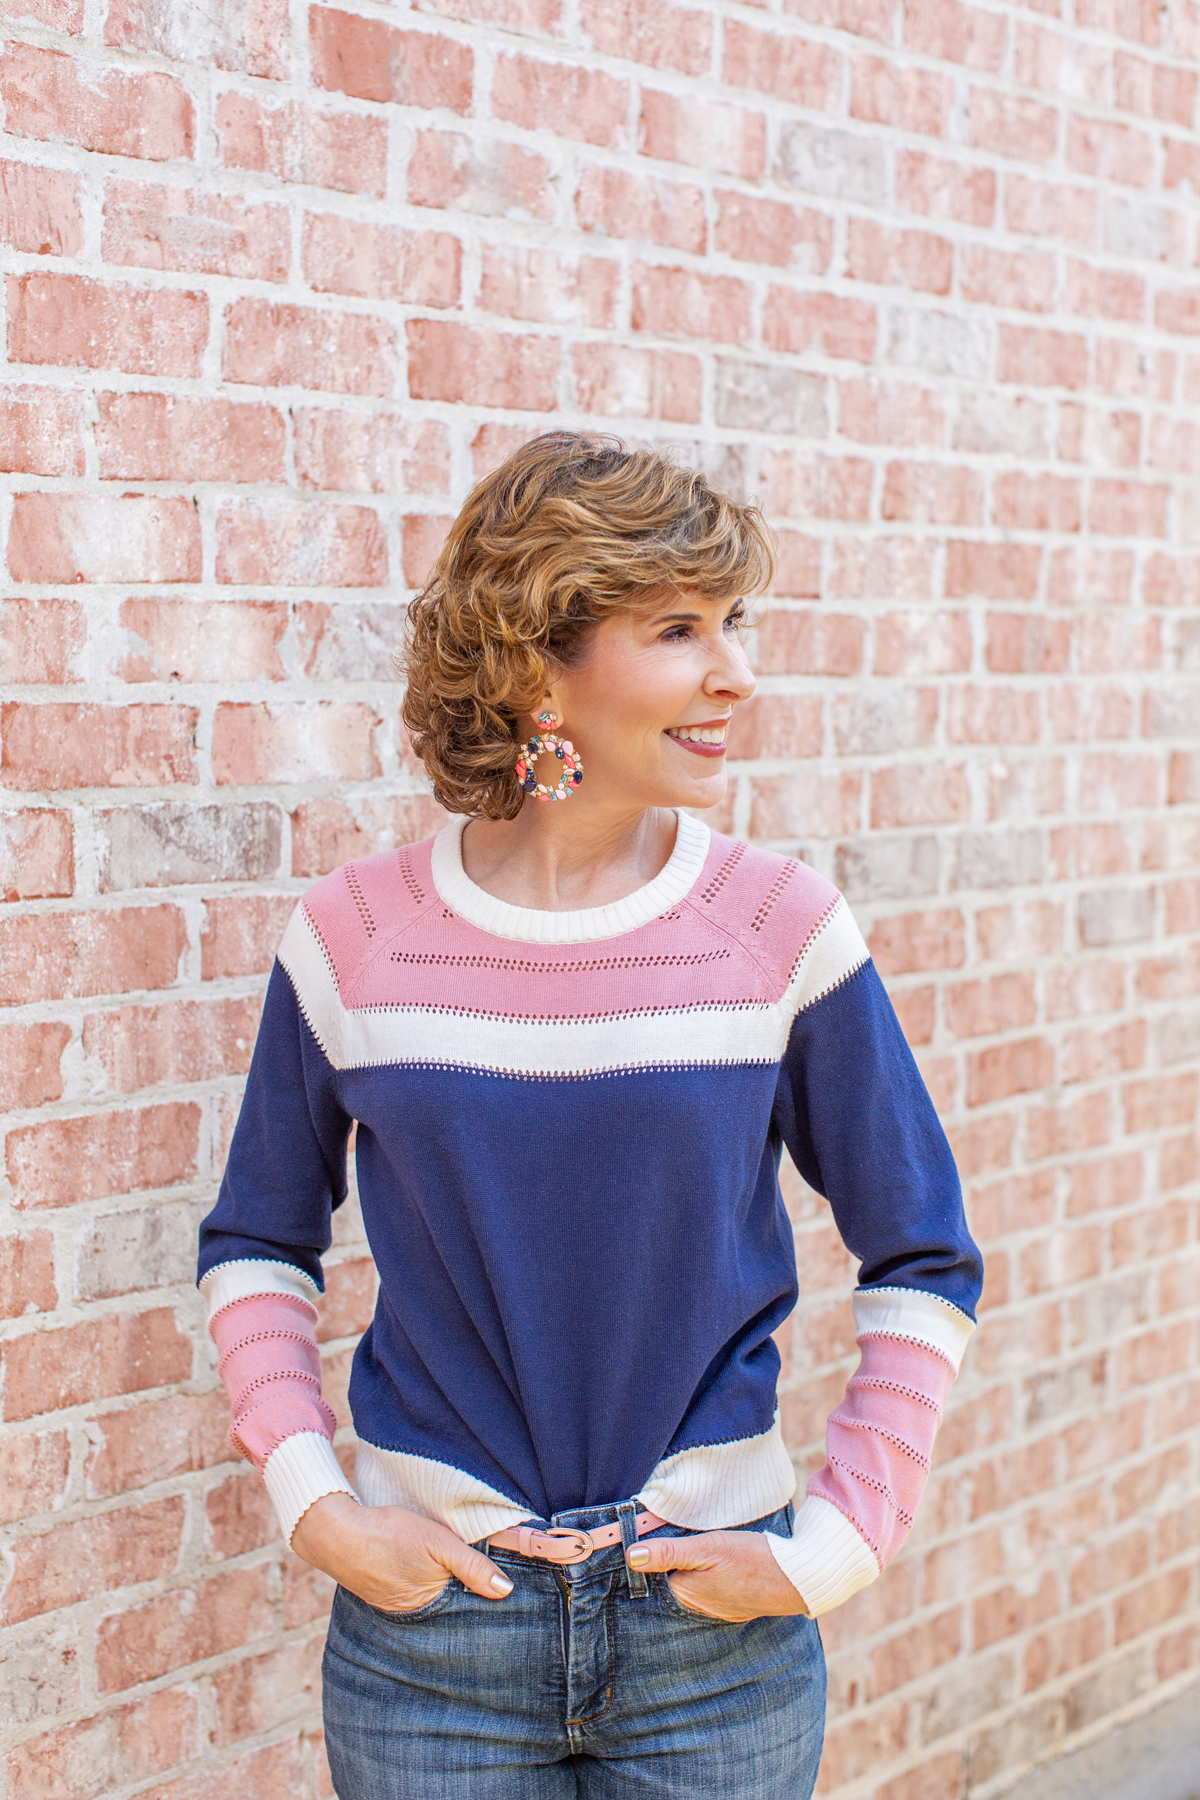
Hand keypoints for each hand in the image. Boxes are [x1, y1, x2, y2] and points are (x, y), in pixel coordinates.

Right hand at [291, 1492, 513, 1612]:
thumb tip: (505, 1591)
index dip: (483, 1604)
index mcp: (431, 1605)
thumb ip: (472, 1566)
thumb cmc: (389, 1533)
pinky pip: (412, 1600)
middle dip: (466, 1605)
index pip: (467, 1613)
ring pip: (432, 1606)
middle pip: (450, 1612)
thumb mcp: (438, 1542)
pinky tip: (427, 1578)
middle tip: (487, 1595)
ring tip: (459, 1586)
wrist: (336, 1532)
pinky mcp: (382, 1597)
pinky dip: (423, 1591)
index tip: (504, 1601)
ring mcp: (396, 1608)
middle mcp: (414, 1615)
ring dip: (444, 1596)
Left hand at [627, 1530, 808, 1622]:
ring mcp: (716, 1609)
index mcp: (685, 1595)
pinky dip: (705, 1576)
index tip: (646, 1535)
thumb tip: (632, 1555)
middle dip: (666, 1563)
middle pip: (670, 1581)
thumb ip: (669, 1552)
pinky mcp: (732, 1605)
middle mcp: (697, 1609)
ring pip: (689, 1584)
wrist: (797, 1577)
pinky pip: (708, 1590)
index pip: (653, 1576)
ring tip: (692, 1547)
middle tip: (670, 1535)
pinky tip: (713, 1562)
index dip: (648, 1555)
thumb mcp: (707, 1547)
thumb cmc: (751, 1560)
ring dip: (687, 1568)